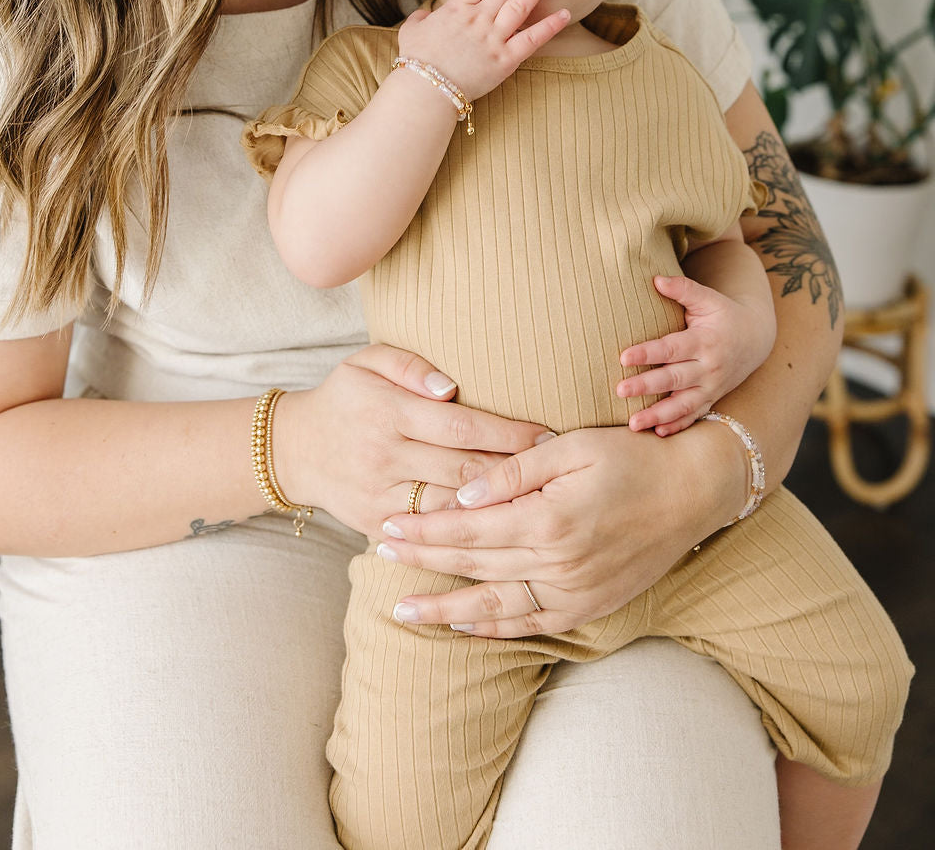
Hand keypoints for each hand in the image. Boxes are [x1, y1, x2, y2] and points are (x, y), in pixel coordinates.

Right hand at [273, 344, 552, 540]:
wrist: (295, 450)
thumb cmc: (345, 398)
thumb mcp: (366, 362)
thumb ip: (409, 366)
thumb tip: (451, 388)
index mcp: (388, 412)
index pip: (461, 426)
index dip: (508, 434)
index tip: (547, 435)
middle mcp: (384, 457)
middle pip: (464, 470)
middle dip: (516, 473)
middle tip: (558, 473)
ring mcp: (380, 496)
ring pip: (451, 509)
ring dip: (497, 508)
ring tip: (541, 504)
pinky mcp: (376, 525)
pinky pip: (430, 533)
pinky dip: (465, 532)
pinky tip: (500, 529)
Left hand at [371, 422, 742, 635]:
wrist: (694, 492)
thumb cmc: (632, 456)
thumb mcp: (573, 447)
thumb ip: (515, 470)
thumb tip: (464, 493)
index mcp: (550, 518)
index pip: (468, 528)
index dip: (425, 529)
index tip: (388, 524)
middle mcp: (559, 563)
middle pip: (473, 565)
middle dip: (423, 560)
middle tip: (379, 552)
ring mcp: (575, 591)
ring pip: (495, 606)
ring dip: (445, 608)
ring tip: (402, 609)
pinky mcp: (589, 605)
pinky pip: (531, 624)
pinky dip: (493, 627)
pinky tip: (462, 623)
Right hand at [397, 0, 570, 100]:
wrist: (425, 90)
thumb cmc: (417, 61)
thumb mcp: (412, 30)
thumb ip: (422, 17)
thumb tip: (426, 15)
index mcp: (457, 8)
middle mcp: (478, 18)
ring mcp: (493, 38)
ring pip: (520, 4)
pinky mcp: (505, 60)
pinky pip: (532, 40)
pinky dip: (550, 26)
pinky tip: (564, 13)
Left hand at [616, 272, 777, 436]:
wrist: (756, 338)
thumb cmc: (724, 314)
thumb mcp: (708, 298)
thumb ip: (683, 288)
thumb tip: (656, 278)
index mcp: (705, 341)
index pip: (672, 348)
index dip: (648, 352)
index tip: (623, 357)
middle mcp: (709, 367)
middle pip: (674, 379)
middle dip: (646, 386)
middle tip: (620, 390)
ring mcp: (712, 387)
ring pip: (683, 404)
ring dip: (658, 415)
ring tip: (632, 423)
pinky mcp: (712, 398)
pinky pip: (694, 416)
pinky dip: (678, 426)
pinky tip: (657, 434)